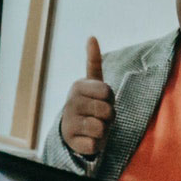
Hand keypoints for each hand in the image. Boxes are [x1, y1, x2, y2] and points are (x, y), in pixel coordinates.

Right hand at [58, 36, 113, 156]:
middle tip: (99, 116)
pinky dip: (96, 144)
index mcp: (78, 86)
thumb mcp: (92, 84)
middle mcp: (71, 103)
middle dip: (109, 116)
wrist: (72, 130)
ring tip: (94, 127)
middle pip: (107, 111)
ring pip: (102, 129)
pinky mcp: (71, 142)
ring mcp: (69, 123)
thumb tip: (91, 36)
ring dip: (104, 131)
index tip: (102, 99)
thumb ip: (93, 62)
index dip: (111, 98)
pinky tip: (87, 139)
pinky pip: (96, 144)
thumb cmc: (89, 104)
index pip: (108, 92)